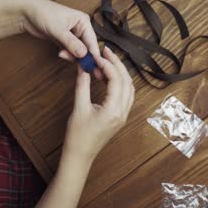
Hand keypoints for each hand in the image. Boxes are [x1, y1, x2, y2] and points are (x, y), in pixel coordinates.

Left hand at [19, 0, 102, 77]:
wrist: (26, 13)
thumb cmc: (42, 13)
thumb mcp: (57, 28)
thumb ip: (70, 42)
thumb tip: (83, 54)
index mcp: (83, 21)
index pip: (92, 41)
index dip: (93, 54)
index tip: (92, 66)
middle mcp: (80, 28)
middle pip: (87, 47)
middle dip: (81, 56)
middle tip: (78, 65)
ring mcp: (73, 35)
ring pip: (79, 51)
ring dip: (72, 56)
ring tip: (62, 54)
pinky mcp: (65, 41)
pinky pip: (70, 52)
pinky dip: (66, 55)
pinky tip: (60, 53)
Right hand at [63, 47, 134, 161]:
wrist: (80, 156)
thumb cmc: (78, 136)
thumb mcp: (78, 108)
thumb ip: (83, 84)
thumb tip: (84, 66)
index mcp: (113, 110)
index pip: (116, 80)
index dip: (107, 64)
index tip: (97, 55)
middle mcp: (122, 112)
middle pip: (126, 81)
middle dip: (117, 64)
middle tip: (106, 51)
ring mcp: (124, 115)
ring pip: (129, 88)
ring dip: (120, 72)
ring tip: (108, 61)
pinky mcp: (121, 117)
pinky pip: (127, 95)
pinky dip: (121, 82)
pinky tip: (111, 77)